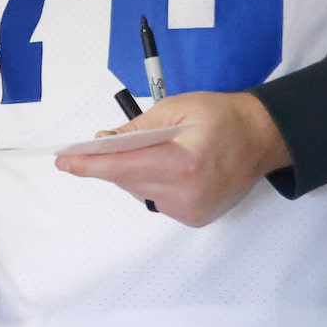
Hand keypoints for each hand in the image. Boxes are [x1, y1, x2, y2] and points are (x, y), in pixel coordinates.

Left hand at [55, 90, 289, 226]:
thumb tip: (103, 142)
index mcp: (184, 163)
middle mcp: (186, 194)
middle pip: (128, 181)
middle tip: (106, 143)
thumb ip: (137, 127)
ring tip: (157, 152)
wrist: (262, 139)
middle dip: (113, 162)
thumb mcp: (177, 107)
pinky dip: (153, 183)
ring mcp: (190, 211)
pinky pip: (156, 200)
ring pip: (140, 192)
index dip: (91, 164)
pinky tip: (171, 168)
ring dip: (135, 172)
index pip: (124, 167)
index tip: (64, 161)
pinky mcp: (193, 219)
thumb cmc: (221, 116)